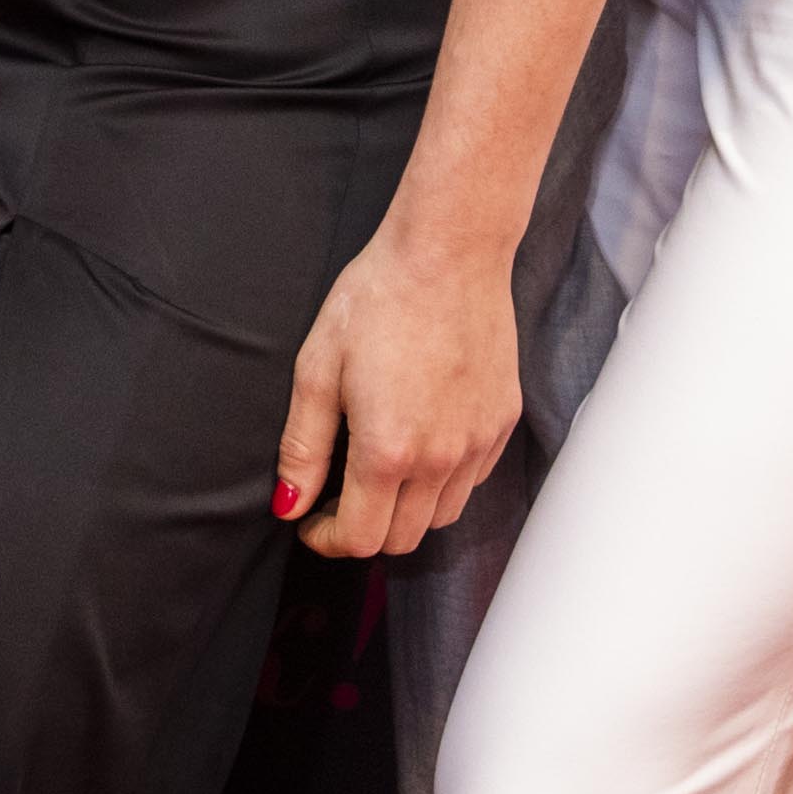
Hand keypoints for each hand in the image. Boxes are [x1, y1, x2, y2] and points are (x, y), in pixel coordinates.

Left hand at [273, 214, 517, 560]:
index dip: (326, 541)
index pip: (360, 539)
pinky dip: (443, 482)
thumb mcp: (318, 370)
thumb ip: (303, 448)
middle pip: (401, 539)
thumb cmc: (377, 299)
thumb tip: (289, 505)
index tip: (310, 522)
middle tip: (337, 499)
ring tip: (380, 472)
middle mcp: (441, 459)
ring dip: (405, 511)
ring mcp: (478, 443)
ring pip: (441, 517)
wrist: (448, 252)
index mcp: (388, 451)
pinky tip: (420, 443)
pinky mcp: (503, 422)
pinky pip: (472, 480)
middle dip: (363, 531)